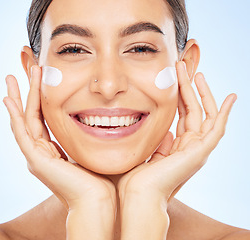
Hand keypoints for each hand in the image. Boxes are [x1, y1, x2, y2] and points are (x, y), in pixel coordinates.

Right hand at [3, 65, 115, 209]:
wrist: (97, 199)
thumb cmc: (97, 177)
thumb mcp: (87, 150)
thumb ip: (82, 138)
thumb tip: (95, 121)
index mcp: (51, 150)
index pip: (42, 118)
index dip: (40, 97)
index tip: (40, 78)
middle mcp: (40, 152)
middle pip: (30, 116)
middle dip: (26, 92)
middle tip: (23, 70)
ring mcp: (36, 157)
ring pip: (24, 121)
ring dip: (19, 97)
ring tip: (13, 76)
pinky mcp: (36, 161)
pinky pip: (22, 134)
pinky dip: (14, 116)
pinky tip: (8, 100)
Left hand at [118, 61, 236, 203]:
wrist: (138, 196)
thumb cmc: (137, 179)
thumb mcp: (149, 154)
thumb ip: (160, 143)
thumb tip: (167, 132)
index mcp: (176, 148)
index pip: (183, 116)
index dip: (181, 97)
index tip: (176, 79)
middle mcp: (189, 147)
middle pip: (194, 111)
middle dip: (189, 88)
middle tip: (184, 68)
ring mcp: (197, 150)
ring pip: (205, 115)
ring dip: (202, 93)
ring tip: (197, 73)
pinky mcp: (200, 152)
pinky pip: (217, 129)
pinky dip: (225, 113)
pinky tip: (230, 97)